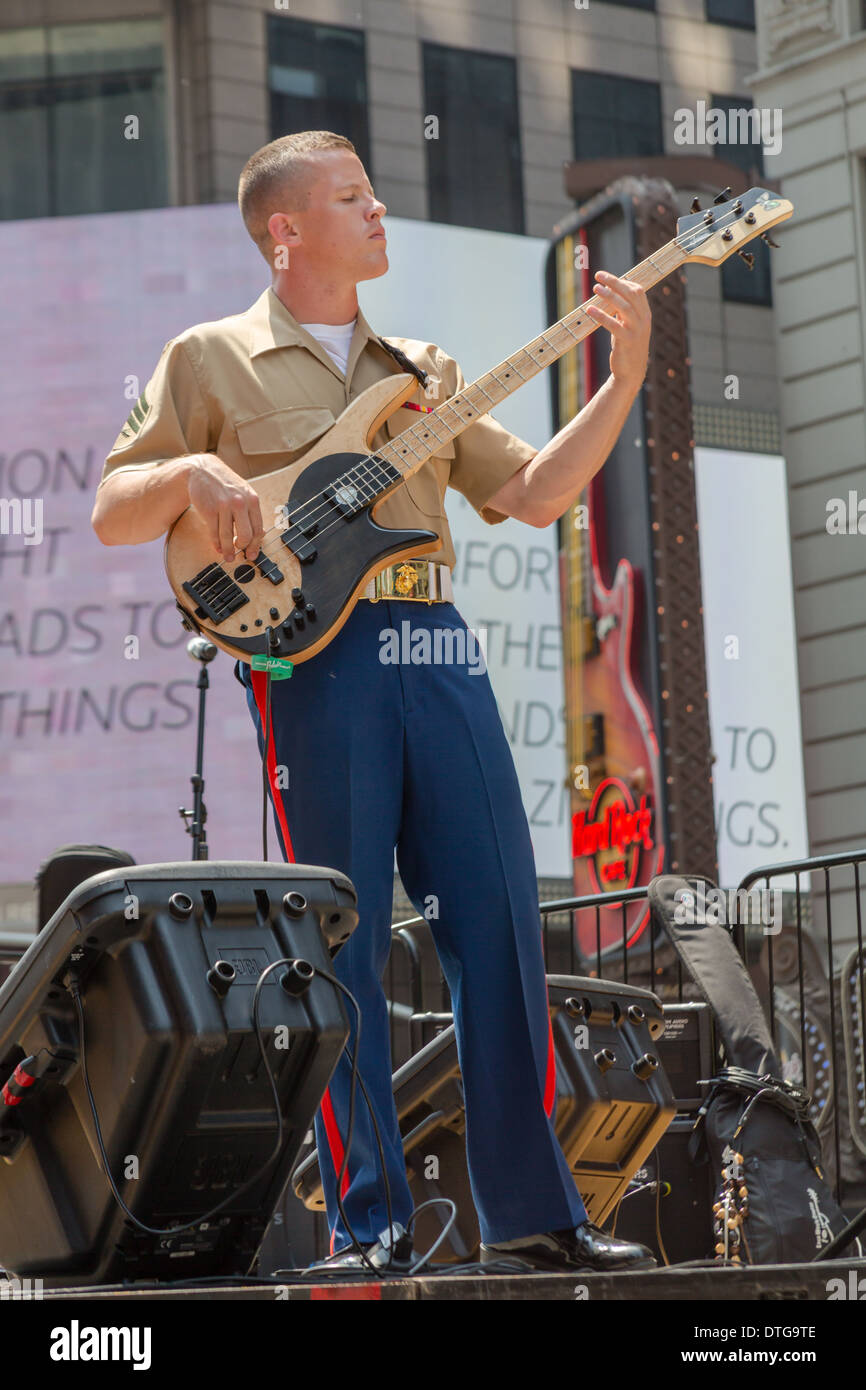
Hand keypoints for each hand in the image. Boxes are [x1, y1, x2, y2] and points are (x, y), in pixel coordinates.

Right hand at [186, 454, 264, 562]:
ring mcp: (223, 506)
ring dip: (228, 551)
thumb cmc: (225, 484)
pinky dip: (216, 544)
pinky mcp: (209, 510)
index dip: (255, 545)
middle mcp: (239, 503)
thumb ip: (252, 512)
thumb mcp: (244, 493)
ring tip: (228, 557)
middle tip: (239, 552)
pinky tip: (217, 548)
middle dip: (242, 548)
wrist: (202, 470)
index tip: (252, 554)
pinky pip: (214, 533)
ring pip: (228, 537)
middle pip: (245, 536)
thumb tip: (261, 534)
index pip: (258, 529)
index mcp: (252, 500)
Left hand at [585, 270, 650, 390]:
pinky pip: (613, 325)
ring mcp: (636, 331)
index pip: (638, 291)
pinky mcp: (626, 341)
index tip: (607, 278)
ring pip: (624, 307)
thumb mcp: (628, 326)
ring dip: (608, 295)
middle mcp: (643, 320)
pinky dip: (601, 315)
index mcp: (645, 315)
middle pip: (631, 294)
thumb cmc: (627, 347)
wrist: (631, 373)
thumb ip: (623, 312)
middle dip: (614, 283)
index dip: (623, 281)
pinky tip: (589, 310)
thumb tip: (611, 294)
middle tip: (598, 276)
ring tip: (595, 288)